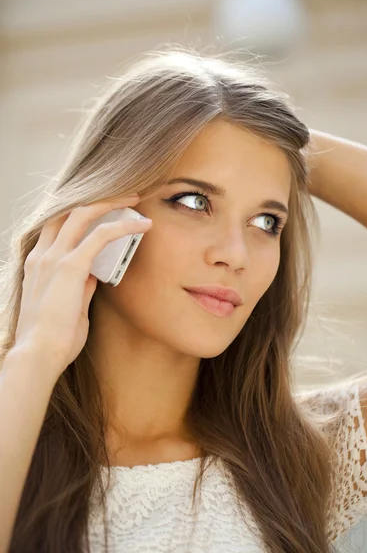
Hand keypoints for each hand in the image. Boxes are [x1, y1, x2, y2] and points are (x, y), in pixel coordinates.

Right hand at [11, 195, 151, 379]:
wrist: (38, 355)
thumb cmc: (52, 338)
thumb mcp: (67, 306)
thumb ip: (79, 286)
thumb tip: (96, 274)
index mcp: (37, 263)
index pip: (56, 225)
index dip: (79, 212)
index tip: (102, 210)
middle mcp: (42, 255)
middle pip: (68, 210)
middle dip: (97, 199)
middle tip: (123, 197)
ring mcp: (54, 258)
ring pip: (83, 213)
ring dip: (112, 202)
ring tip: (135, 200)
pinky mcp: (71, 267)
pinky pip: (101, 235)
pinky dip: (124, 226)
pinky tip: (142, 225)